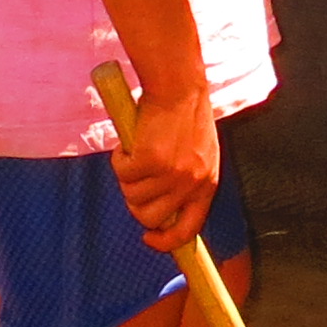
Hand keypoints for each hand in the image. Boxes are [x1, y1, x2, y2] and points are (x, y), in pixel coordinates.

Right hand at [112, 78, 222, 251]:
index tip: (149, 237)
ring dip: (126, 176)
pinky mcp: (149, 160)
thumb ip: (184, 182)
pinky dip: (119, 157)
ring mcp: (170, 174)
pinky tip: (131, 139)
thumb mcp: (196, 155)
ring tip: (136, 150)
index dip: (166, 241)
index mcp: (207, 184)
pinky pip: (121, 172)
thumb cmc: (184, 115)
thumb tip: (159, 211)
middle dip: (135, 202)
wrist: (179, 85)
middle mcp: (191, 183)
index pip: (188, 229)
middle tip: (133, 178)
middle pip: (150, 217)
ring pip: (132, 196)